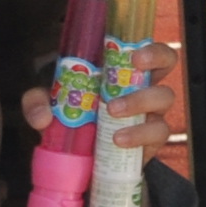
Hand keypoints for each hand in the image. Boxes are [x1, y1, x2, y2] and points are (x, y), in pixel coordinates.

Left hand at [19, 38, 177, 145]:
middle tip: (128, 69)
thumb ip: (37, 103)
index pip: (148, 47)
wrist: (81, 159)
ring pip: (165, 98)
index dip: (150, 46)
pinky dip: (138, 135)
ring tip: (111, 111)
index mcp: (124, 70)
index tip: (133, 54)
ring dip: (139, 101)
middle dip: (153, 62)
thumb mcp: (49, 105)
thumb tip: (42, 116)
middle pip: (168, 63)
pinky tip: (117, 140)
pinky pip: (157, 133)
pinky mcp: (152, 140)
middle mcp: (144, 85)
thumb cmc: (73, 119)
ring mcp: (151, 112)